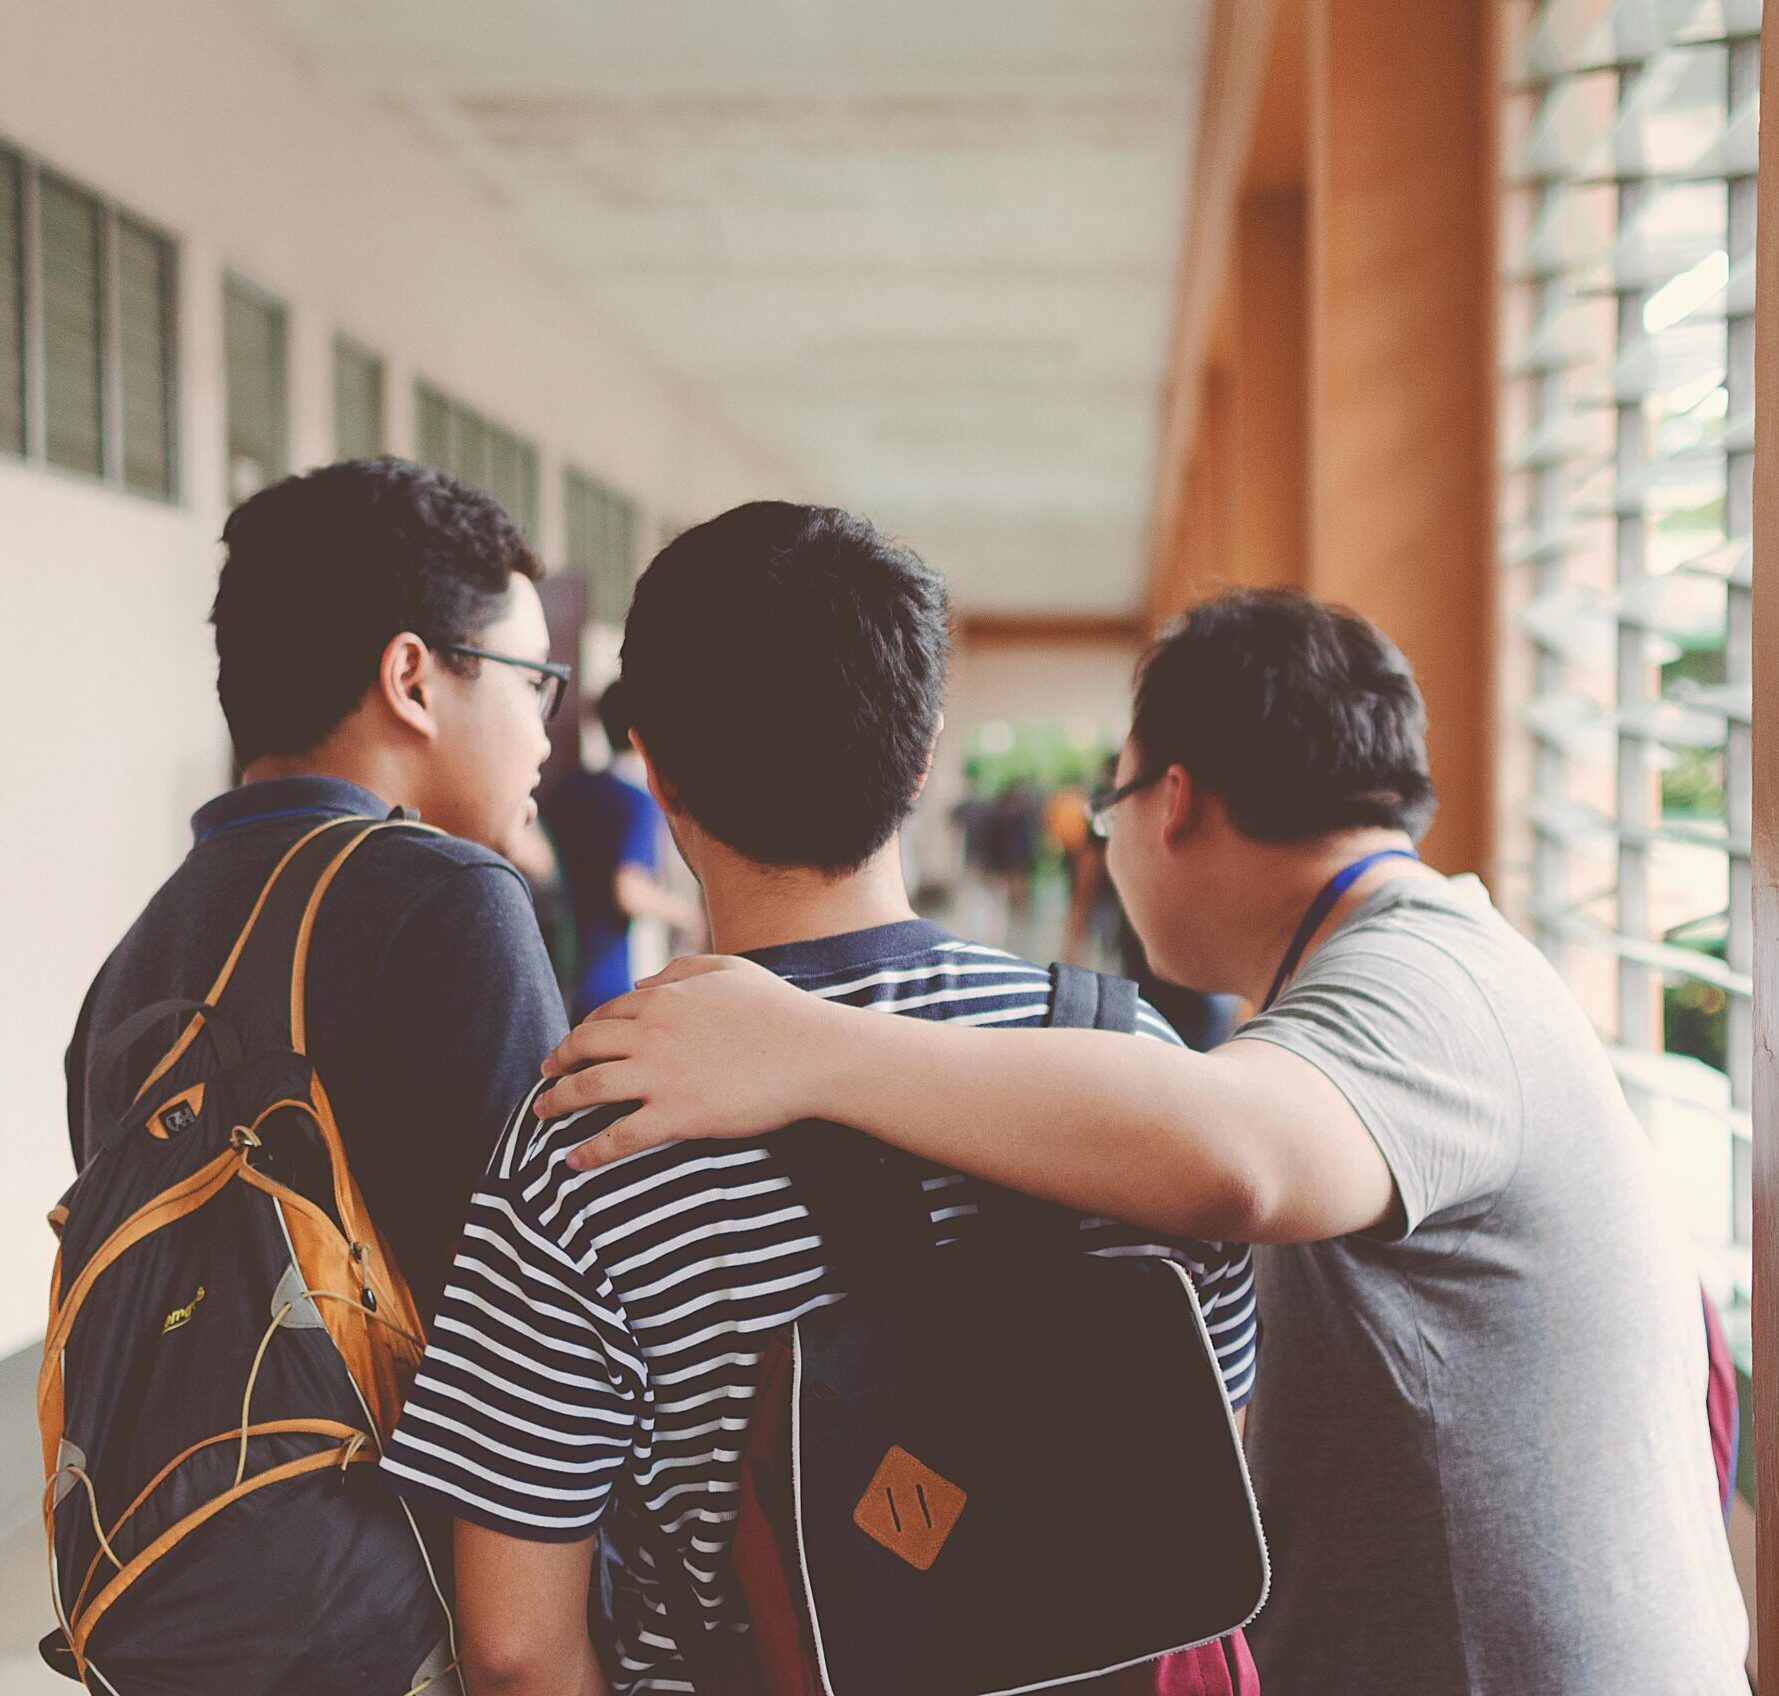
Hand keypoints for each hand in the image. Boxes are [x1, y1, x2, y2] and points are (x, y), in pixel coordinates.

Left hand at [535, 956, 839, 1168]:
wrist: (813, 1053)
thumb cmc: (779, 1009)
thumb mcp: (729, 969)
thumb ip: (681, 970)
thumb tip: (642, 981)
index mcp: (663, 998)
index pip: (605, 1014)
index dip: (583, 1031)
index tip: (574, 1046)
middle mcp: (651, 1033)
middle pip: (583, 1047)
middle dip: (556, 1062)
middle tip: (544, 1077)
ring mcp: (660, 1075)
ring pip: (588, 1088)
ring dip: (557, 1102)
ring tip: (541, 1114)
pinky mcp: (676, 1115)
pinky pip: (618, 1137)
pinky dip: (590, 1151)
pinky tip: (573, 1161)